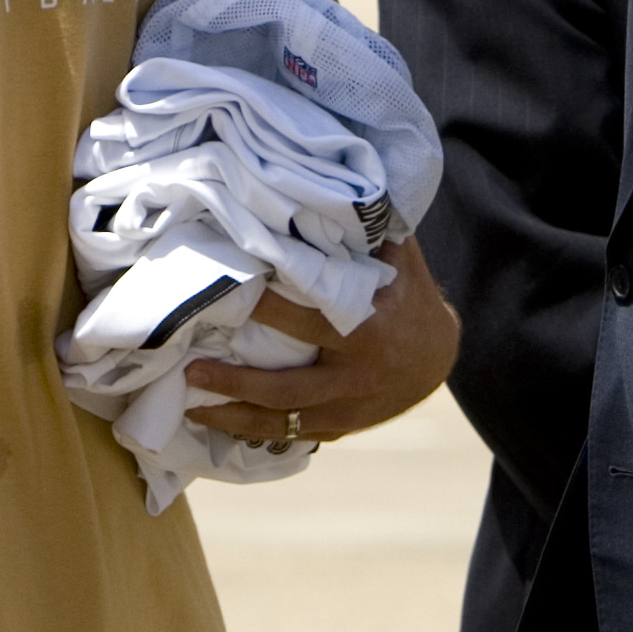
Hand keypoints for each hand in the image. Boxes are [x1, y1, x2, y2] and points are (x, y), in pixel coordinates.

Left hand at [184, 237, 459, 444]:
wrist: (440, 358)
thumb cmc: (412, 301)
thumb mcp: (401, 265)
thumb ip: (365, 238)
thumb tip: (326, 197)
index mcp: (370, 335)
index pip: (310, 323)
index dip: (269, 312)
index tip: (230, 298)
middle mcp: (357, 379)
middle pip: (287, 390)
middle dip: (237, 384)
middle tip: (192, 372)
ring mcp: (349, 411)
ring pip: (285, 422)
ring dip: (236, 417)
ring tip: (192, 408)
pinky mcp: (343, 427)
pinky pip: (295, 434)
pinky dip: (257, 430)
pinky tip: (223, 423)